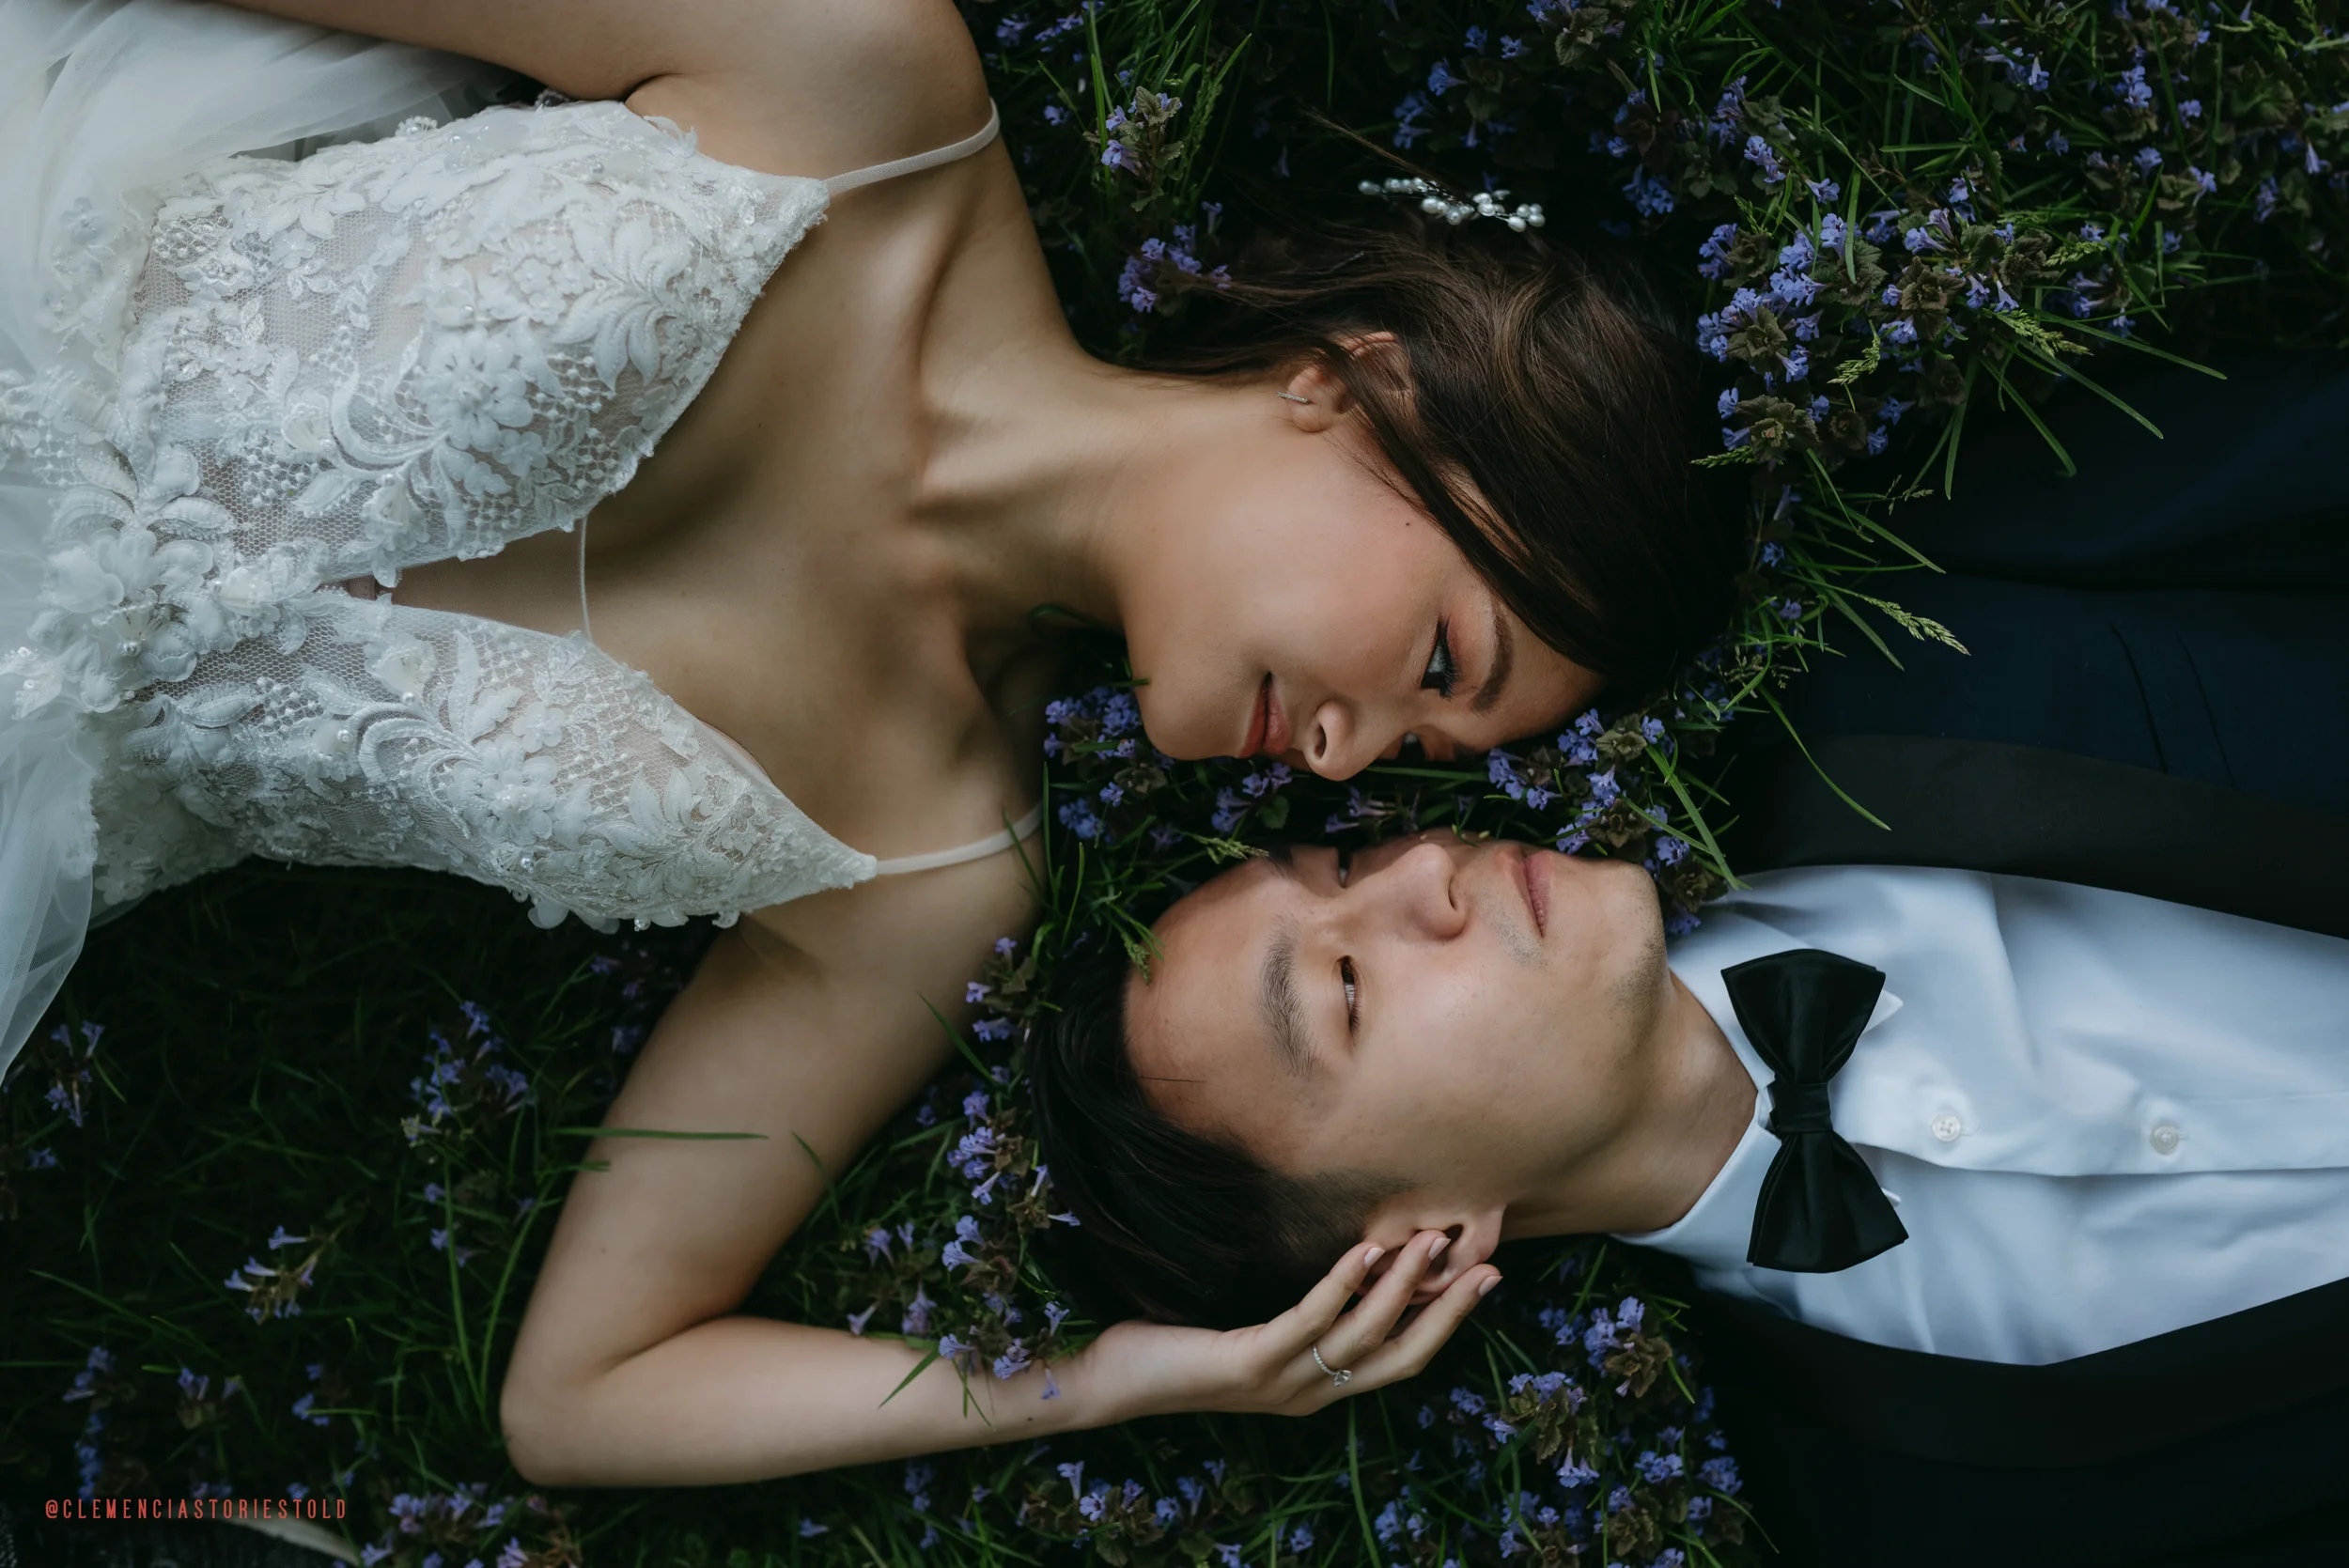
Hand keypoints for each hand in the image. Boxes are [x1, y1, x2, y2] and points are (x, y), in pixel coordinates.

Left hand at [1082, 1230, 1499, 1419]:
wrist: (1111, 1382)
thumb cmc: (1176, 1349)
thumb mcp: (1253, 1333)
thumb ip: (1300, 1314)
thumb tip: (1345, 1267)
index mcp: (1316, 1386)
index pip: (1400, 1357)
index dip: (1446, 1322)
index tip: (1483, 1278)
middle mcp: (1310, 1392)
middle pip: (1399, 1356)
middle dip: (1448, 1313)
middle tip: (1486, 1268)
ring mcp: (1283, 1382)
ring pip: (1362, 1336)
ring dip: (1401, 1288)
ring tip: (1428, 1242)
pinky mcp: (1250, 1364)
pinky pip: (1308, 1321)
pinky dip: (1340, 1285)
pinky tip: (1362, 1249)